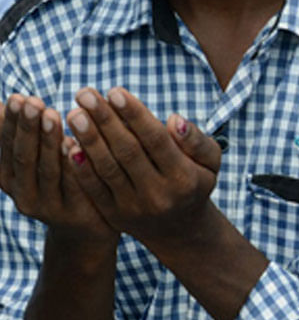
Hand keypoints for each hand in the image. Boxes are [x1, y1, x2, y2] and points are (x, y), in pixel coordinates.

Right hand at [0, 94, 116, 241]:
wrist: (85, 227)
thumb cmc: (58, 182)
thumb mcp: (34, 160)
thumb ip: (20, 135)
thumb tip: (0, 101)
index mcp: (9, 179)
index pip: (6, 147)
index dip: (9, 123)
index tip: (16, 97)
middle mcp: (23, 194)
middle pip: (23, 157)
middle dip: (27, 128)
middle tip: (33, 102)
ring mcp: (47, 207)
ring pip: (47, 170)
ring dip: (48, 141)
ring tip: (54, 114)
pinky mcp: (74, 213)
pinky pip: (74, 186)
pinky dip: (73, 164)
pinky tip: (76, 144)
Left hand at [63, 87, 222, 249]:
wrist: (178, 228)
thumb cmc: (194, 182)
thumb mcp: (209, 162)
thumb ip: (197, 140)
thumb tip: (175, 120)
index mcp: (184, 177)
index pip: (156, 140)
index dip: (134, 115)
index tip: (115, 91)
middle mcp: (158, 194)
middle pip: (128, 151)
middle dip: (104, 120)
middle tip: (84, 94)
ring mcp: (134, 207)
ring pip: (107, 168)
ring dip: (88, 140)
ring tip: (74, 114)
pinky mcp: (114, 216)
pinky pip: (94, 189)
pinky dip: (80, 167)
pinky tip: (68, 145)